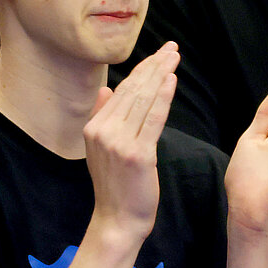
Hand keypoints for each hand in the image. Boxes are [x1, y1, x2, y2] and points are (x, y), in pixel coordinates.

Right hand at [85, 42, 178, 240]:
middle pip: (133, 91)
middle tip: (171, 48)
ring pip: (143, 101)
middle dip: (154, 66)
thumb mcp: (102, 149)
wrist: (118, 219)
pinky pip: (153, 120)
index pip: (121, 91)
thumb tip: (106, 90)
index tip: (158, 54)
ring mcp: (118, 143)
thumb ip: (102, 117)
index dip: (141, 70)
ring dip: (161, 75)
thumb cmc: (116, 186)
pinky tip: (171, 81)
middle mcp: (102, 132)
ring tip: (174, 57)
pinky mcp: (137, 154)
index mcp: (93, 128)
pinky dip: (163, 98)